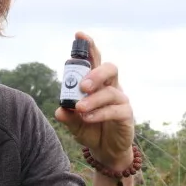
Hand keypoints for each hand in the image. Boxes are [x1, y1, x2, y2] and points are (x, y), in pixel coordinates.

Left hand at [54, 31, 134, 169]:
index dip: (88, 47)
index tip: (79, 35)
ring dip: (93, 99)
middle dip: (95, 73)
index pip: (94, 60)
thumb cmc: (90, 129)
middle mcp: (111, 87)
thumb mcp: (74, 123)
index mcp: (97, 83)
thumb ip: (67, 116)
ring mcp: (120, 100)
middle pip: (110, 68)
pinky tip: (87, 118)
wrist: (105, 150)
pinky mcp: (126, 115)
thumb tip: (59, 110)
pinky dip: (100, 113)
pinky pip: (115, 110)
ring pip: (111, 91)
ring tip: (79, 108)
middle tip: (82, 86)